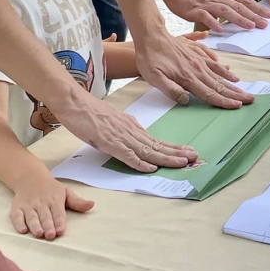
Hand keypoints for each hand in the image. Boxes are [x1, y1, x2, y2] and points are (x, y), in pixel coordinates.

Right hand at [11, 169, 93, 239]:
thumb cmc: (51, 188)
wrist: (30, 178)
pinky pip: (17, 215)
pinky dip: (18, 223)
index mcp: (55, 199)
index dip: (59, 221)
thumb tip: (92, 205)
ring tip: (39, 234)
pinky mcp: (17, 208)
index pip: (58, 212)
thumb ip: (77, 202)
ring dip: (35, 225)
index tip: (61, 230)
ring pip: (32, 216)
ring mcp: (29, 205)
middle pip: (45, 216)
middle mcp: (42, 203)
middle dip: (48, 225)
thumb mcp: (66, 192)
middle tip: (51, 235)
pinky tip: (22, 230)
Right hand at [54, 87, 198, 172]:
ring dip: (165, 158)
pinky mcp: (108, 141)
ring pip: (147, 149)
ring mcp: (120, 136)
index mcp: (133, 126)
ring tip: (182, 163)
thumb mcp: (115, 122)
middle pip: (157, 145)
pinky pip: (126, 154)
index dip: (174, 148)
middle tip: (195, 158)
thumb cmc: (91, 113)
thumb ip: (127, 131)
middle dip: (177, 153)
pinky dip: (138, 162)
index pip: (157, 140)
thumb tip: (138, 141)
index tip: (188, 153)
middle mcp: (131, 131)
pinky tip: (150, 168)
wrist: (74, 102)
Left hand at [134, 28, 254, 109]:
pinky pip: (214, 63)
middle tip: (251, 99)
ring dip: (233, 84)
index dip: (223, 101)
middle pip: (219, 85)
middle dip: (235, 94)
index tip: (237, 106)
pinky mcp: (196, 54)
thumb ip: (170, 89)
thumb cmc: (149, 58)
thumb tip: (186, 100)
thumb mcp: (154, 77)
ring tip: (245, 90)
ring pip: (219, 75)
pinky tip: (231, 74)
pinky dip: (224, 70)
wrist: (151, 35)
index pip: (209, 93)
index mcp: (187, 78)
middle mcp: (196, 69)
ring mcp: (198, 61)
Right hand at [159, 0, 269, 33]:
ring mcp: (206, 2)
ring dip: (239, 19)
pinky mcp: (194, 9)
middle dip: (254, 15)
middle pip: (238, 6)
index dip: (257, 8)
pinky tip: (220, 29)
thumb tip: (238, 9)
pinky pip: (204, 16)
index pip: (244, 1)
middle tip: (266, 24)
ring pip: (225, 10)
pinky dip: (213, 22)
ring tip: (250, 26)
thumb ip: (225, 0)